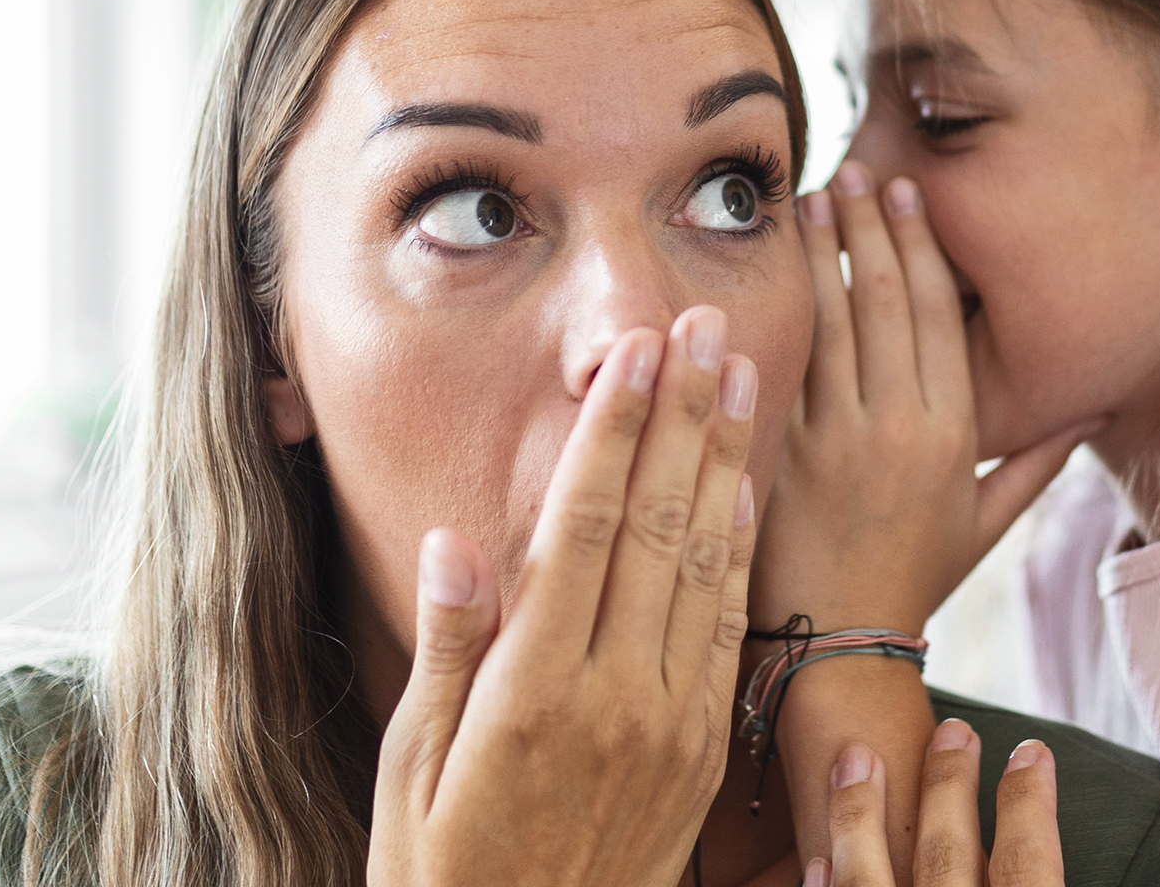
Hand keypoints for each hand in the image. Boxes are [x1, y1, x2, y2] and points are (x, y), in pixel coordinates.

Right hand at [368, 308, 759, 886]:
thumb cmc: (447, 870)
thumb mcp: (412, 770)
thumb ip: (447, 653)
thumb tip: (453, 543)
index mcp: (533, 691)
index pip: (586, 529)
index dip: (616, 432)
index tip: (636, 353)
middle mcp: (616, 697)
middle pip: (661, 525)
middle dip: (684, 417)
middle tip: (707, 326)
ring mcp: (671, 723)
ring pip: (707, 564)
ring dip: (726, 462)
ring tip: (741, 374)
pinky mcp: (702, 750)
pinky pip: (730, 629)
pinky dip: (741, 551)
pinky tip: (748, 489)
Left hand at [759, 161, 1099, 634]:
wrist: (840, 641)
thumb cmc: (915, 578)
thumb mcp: (986, 523)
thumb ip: (1036, 462)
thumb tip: (1092, 414)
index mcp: (954, 434)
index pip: (938, 316)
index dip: (921, 248)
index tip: (906, 196)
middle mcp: (899, 425)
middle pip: (884, 302)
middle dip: (869, 229)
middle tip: (854, 173)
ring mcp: (838, 436)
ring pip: (831, 321)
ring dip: (822, 253)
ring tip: (812, 200)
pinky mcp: (784, 451)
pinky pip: (786, 364)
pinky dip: (779, 309)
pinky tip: (771, 266)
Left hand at [809, 721, 1064, 886]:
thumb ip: (1033, 879)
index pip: (1028, 863)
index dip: (1029, 804)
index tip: (1031, 752)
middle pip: (947, 854)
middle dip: (948, 785)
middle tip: (954, 729)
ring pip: (866, 878)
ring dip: (860, 813)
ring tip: (856, 758)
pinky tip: (817, 861)